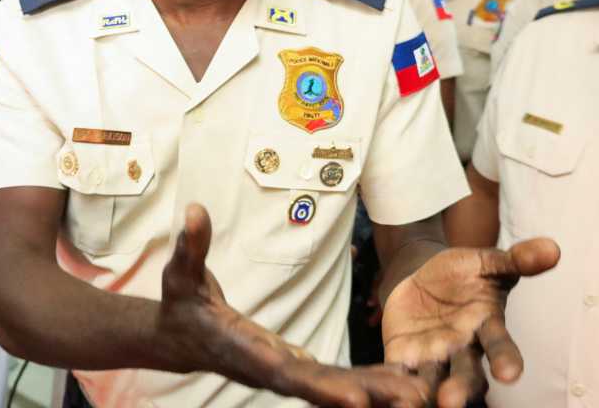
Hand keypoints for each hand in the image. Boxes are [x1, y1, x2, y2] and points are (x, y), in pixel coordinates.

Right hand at [159, 203, 433, 406]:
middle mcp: (266, 367)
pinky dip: (366, 382)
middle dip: (366, 392)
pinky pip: (333, 377)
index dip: (320, 386)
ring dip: (378, 391)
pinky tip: (401, 380)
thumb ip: (191, 245)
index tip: (355, 399)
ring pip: (333, 384)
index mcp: (242, 348)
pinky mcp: (292, 367)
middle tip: (411, 398)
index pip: (284, 372)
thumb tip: (195, 210)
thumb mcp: (180, 273)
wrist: (176, 338)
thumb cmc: (180, 303)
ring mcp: (281, 371)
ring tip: (421, 394)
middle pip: (321, 385)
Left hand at [382, 239, 560, 407]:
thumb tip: (553, 248)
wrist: (422, 275)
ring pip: (431, 381)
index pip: (500, 346)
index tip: (510, 374)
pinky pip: (396, 373)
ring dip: (422, 394)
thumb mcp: (487, 261)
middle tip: (451, 402)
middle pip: (466, 375)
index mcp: (487, 328)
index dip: (506, 360)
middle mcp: (463, 350)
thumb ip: (516, 260)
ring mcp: (433, 357)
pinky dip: (389, 381)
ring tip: (413, 403)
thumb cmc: (462, 273)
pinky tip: (379, 389)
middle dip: (460, 389)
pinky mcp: (403, 357)